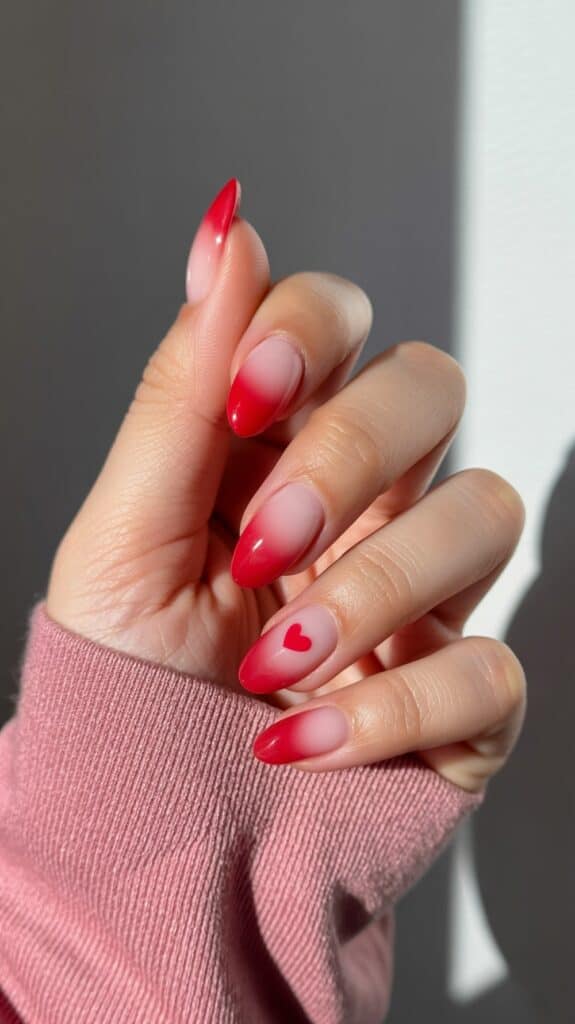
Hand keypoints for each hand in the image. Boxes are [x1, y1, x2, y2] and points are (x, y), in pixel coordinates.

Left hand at [47, 179, 525, 793]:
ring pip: (484, 512)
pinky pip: (490, 667)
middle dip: (352, 452)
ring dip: (373, 587)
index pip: (336, 320)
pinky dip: (394, 705)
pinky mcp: (461, 695)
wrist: (151, 827)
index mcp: (277, 448)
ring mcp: (423, 593)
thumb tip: (224, 229)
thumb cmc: (131, 677)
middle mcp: (364, 500)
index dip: (309, 331)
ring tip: (273, 660)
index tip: (249, 392)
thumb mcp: (123, 534)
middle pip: (432, 387)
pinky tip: (305, 737)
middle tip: (268, 538)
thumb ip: (180, 389)